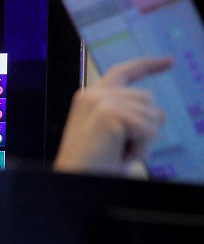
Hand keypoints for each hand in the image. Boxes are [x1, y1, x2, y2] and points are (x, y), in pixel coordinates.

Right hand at [54, 56, 171, 176]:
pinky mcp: (110, 114)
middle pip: (148, 99)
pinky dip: (140, 149)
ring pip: (152, 114)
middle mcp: (93, 95)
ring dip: (142, 141)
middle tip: (119, 150)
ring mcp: (100, 102)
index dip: (148, 65)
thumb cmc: (90, 167)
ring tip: (116, 154)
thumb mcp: (109, 134)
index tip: (169, 61)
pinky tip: (119, 157)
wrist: (74, 182)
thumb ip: (125, 114)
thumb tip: (155, 112)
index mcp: (89, 98)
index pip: (123, 73)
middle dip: (144, 127)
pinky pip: (149, 130)